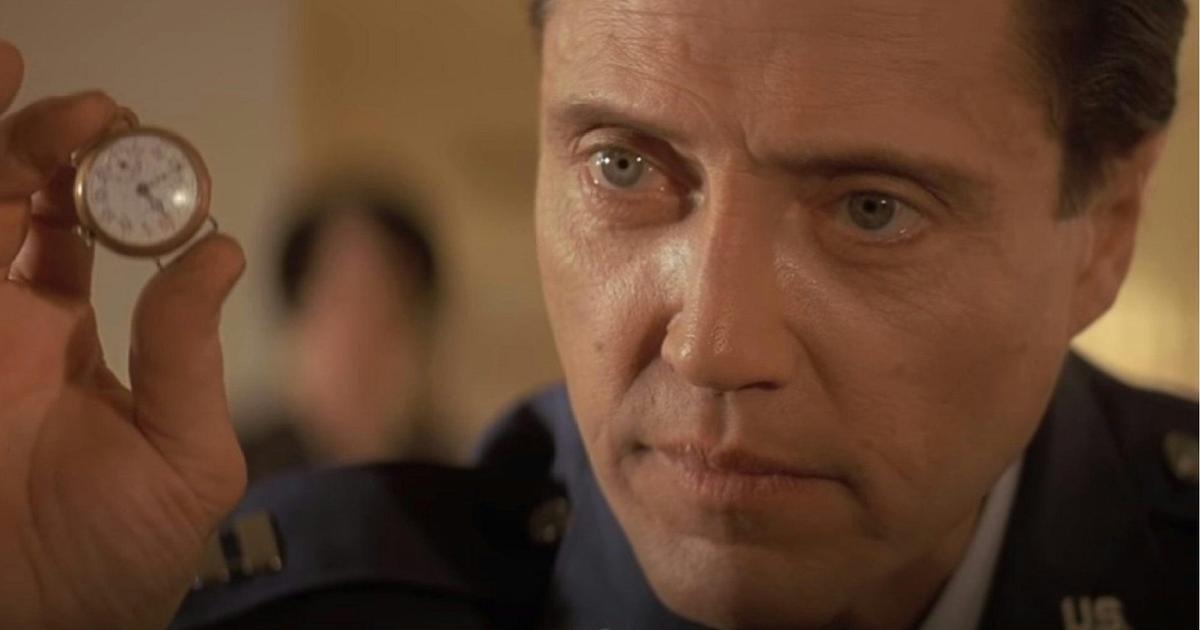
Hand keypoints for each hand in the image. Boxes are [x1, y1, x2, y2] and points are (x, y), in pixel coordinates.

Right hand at [0, 40, 246, 629]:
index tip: (150, 148)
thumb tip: (221, 250)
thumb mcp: (186, 452)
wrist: (48, 624)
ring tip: (61, 99)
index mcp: (74, 342)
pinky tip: (10, 155)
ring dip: (11, 146)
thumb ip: (188, 351)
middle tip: (103, 112)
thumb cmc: (121, 559)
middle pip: (20, 203)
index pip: (86, 236)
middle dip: (55, 145)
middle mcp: (8, 326)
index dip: (114, 187)